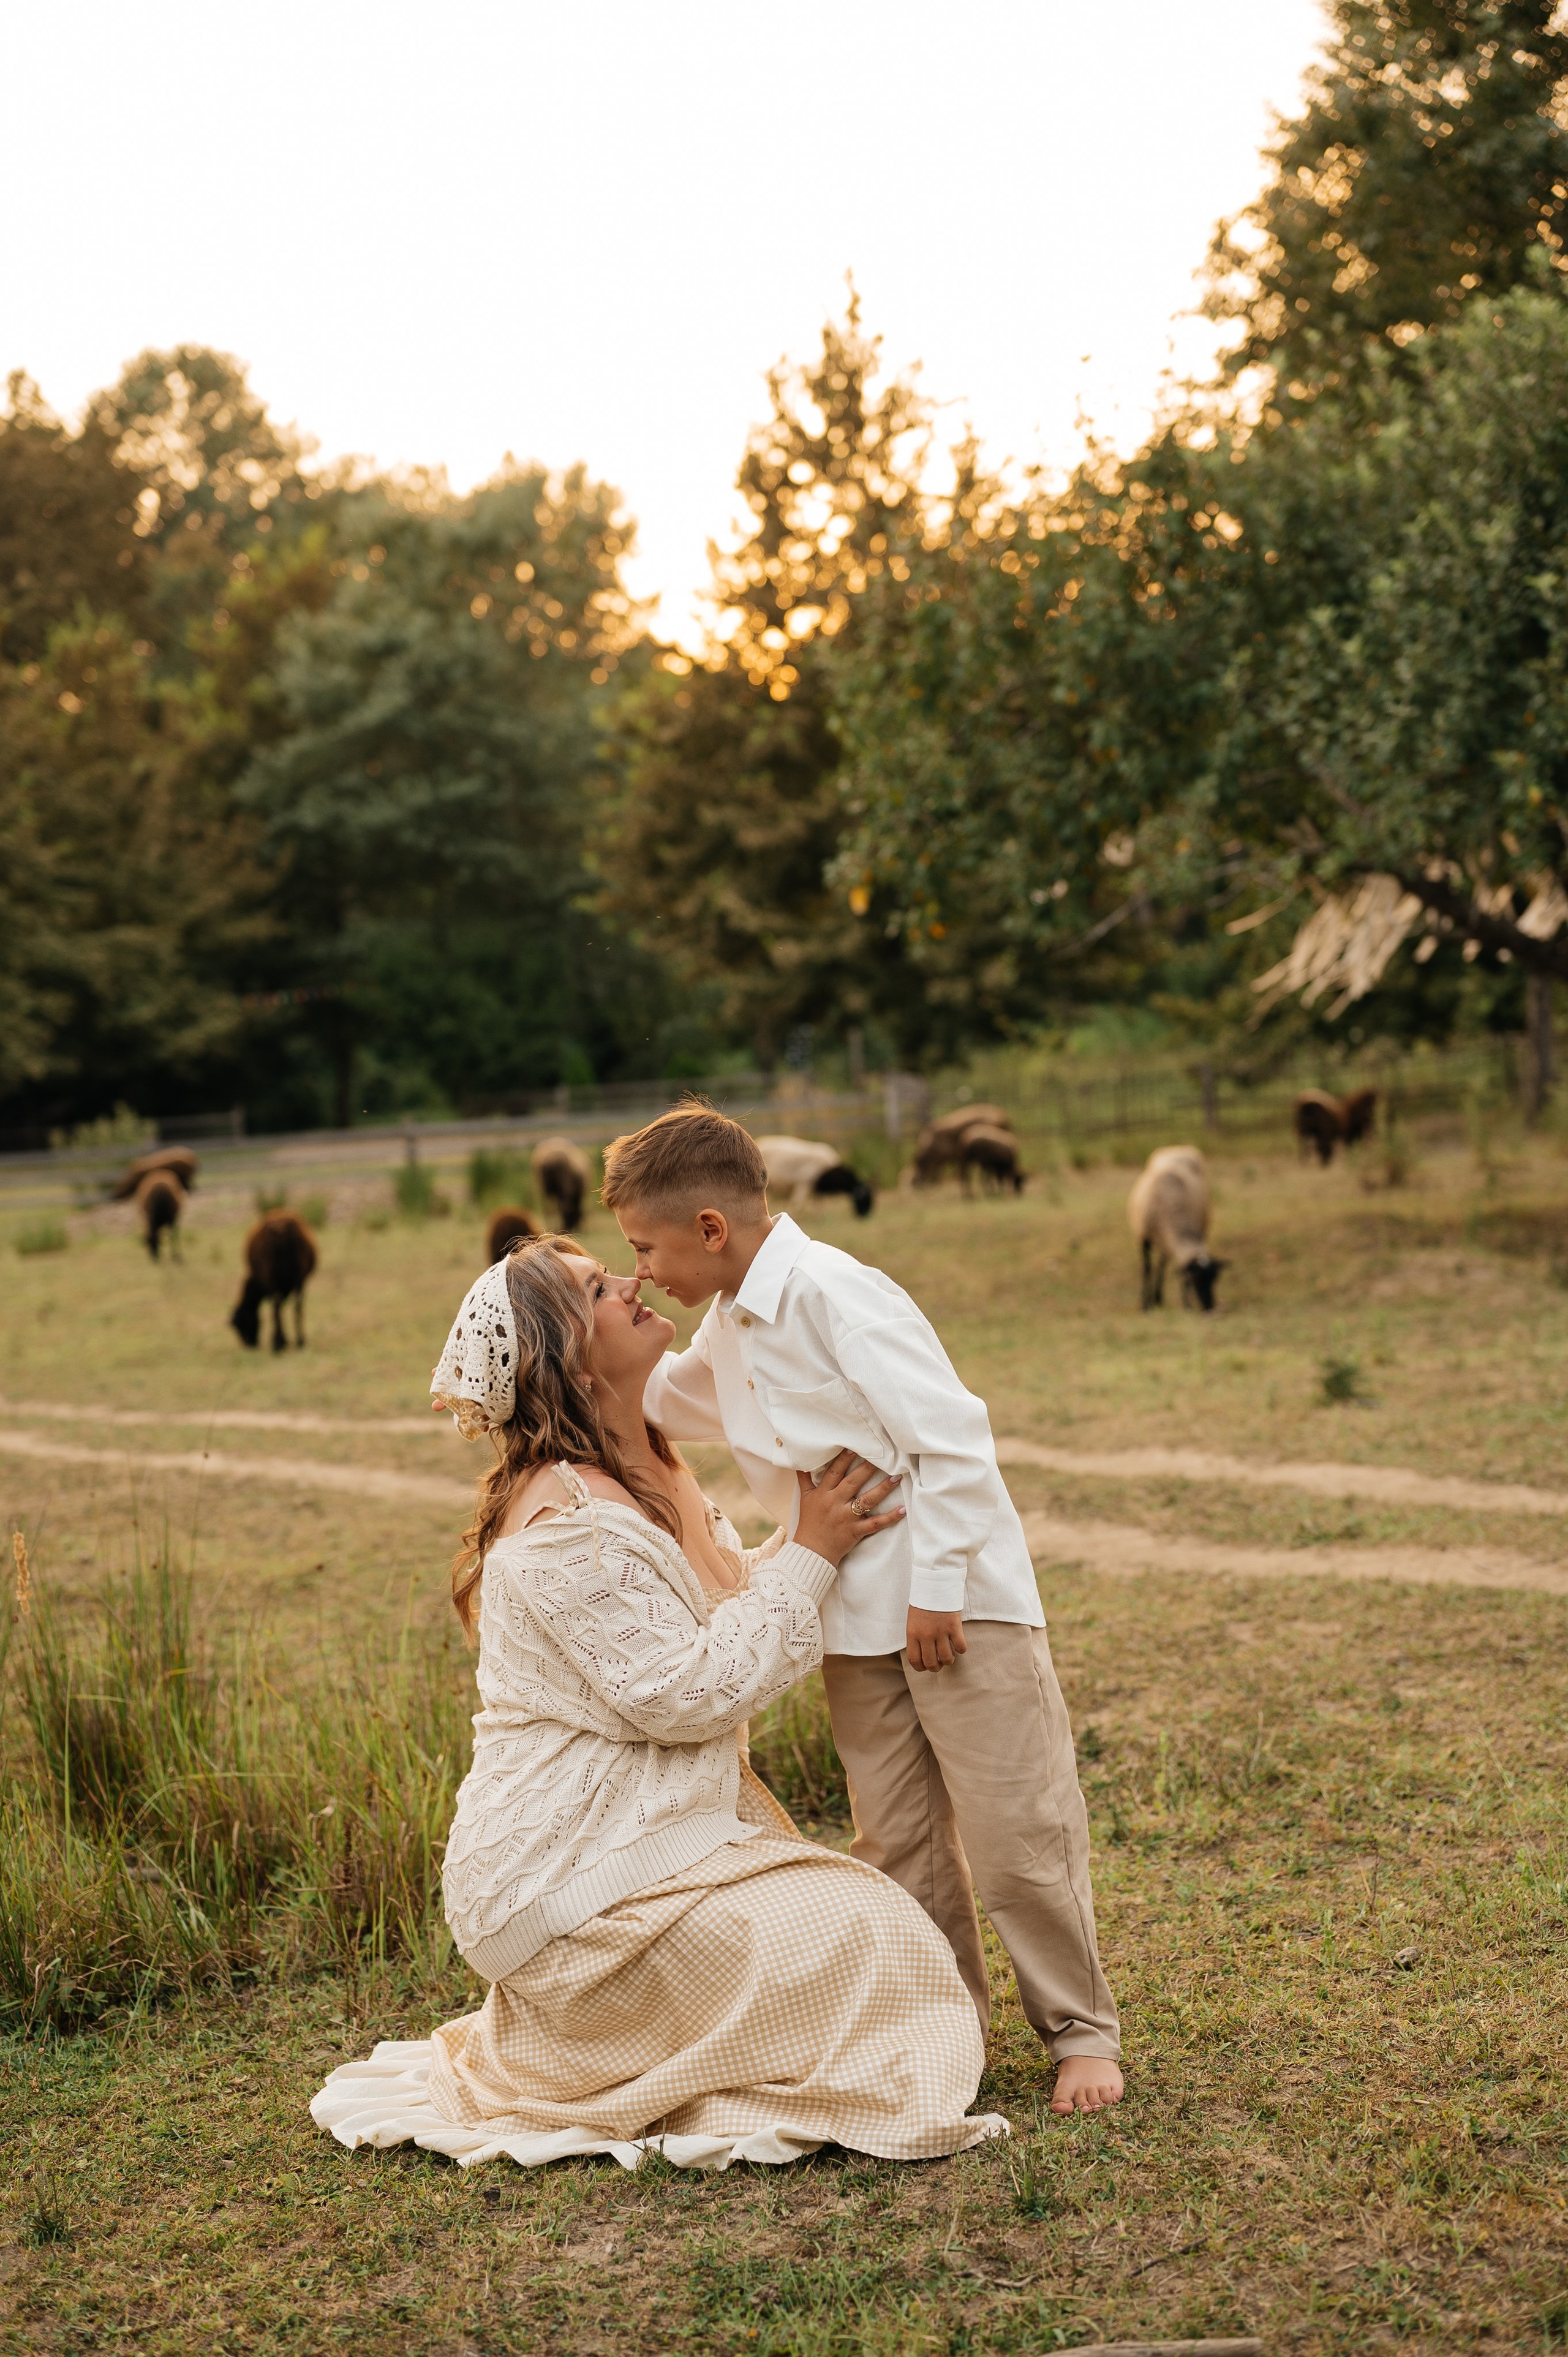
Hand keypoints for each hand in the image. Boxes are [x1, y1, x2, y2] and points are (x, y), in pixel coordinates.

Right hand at [794, 1450, 903, 1568]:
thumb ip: (804, 1479)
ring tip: (896, 1477)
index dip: (844, 1459)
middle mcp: (835, 1503)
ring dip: (883, 1489)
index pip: (834, 1472)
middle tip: (883, 1455)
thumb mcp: (804, 1499)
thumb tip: (800, 1461)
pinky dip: (890, 1517)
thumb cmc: (809, 1523)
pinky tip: (902, 1510)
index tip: (855, 1447)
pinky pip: (875, 1524)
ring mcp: (847, 1518)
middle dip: (868, 1468)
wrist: (811, 1552)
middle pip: (853, 1482)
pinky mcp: (856, 1531)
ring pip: (867, 1501)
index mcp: (823, 1494)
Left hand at [905, 1607, 966, 1672]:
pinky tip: (959, 1644)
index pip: (915, 1660)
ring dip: (949, 1660)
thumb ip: (916, 1636)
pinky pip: (960, 1647)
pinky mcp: (954, 1626)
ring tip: (949, 1656)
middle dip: (936, 1667)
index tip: (926, 1667)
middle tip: (939, 1663)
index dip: (921, 1668)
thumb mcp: (913, 1620)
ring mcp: (940, 1631)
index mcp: (912, 1633)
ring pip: (947, 1658)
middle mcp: (925, 1635)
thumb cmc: (923, 1601)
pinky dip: (961, 1649)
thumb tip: (923, 1654)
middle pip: (931, 1663)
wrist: (934, 1582)